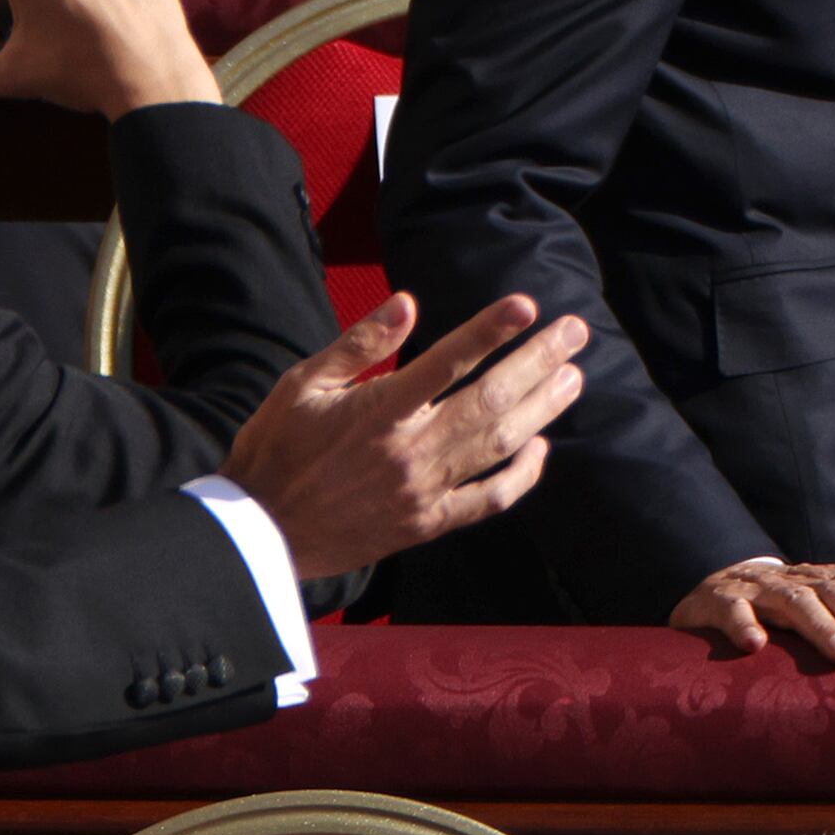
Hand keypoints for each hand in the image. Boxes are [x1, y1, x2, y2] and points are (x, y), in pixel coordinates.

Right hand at [215, 290, 585, 581]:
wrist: (259, 531)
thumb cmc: (275, 450)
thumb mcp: (301, 385)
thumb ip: (357, 346)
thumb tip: (407, 303)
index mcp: (376, 411)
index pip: (446, 361)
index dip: (490, 331)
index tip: (527, 305)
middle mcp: (407, 450)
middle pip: (489, 400)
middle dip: (538, 362)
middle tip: (575, 332)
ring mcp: (422, 490)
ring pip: (499, 445)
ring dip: (542, 408)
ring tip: (573, 378)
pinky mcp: (426, 523)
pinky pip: (488, 500)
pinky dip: (522, 475)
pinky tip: (541, 449)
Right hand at [671, 558, 834, 666]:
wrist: (716, 593)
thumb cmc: (795, 609)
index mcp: (833, 579)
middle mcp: (800, 578)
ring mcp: (758, 588)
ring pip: (794, 601)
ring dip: (821, 627)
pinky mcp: (717, 601)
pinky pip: (730, 610)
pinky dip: (743, 624)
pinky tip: (755, 646)